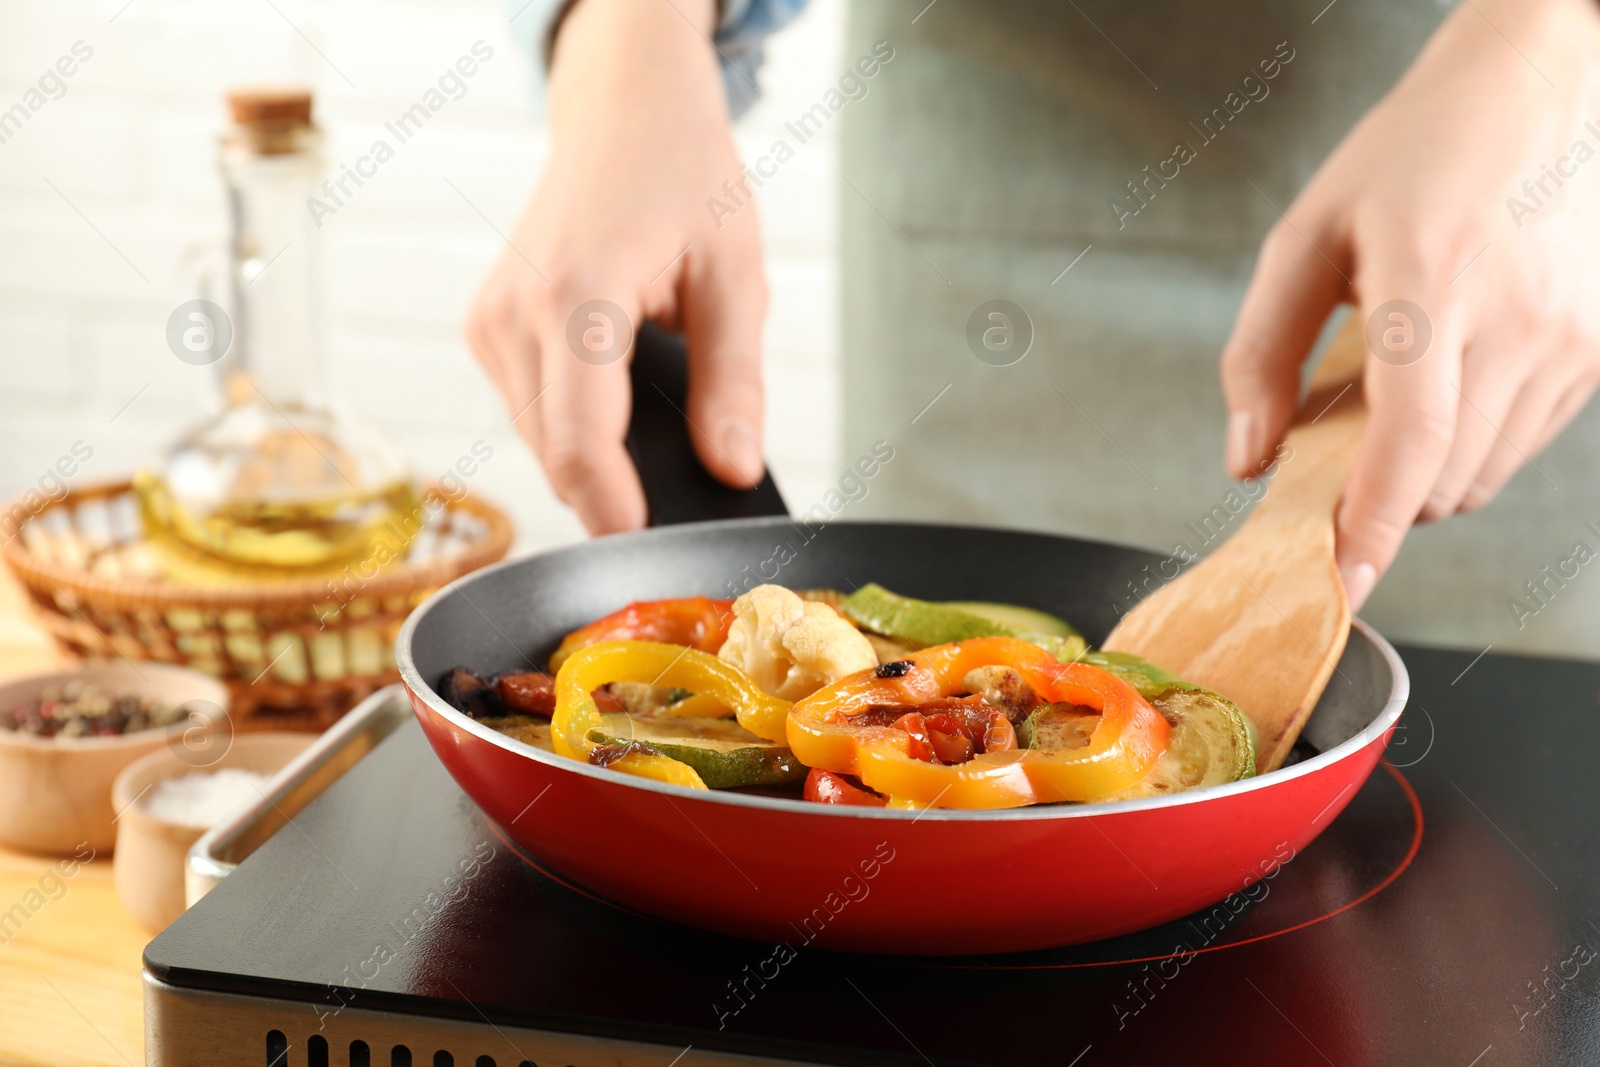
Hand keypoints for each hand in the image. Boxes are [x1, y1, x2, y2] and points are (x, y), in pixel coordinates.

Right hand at [465, 0, 767, 533]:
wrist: (623, 113)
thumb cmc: (682, 176)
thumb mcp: (737, 275)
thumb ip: (735, 381)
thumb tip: (733, 467)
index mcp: (577, 293)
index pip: (578, 441)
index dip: (613, 512)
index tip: (651, 552)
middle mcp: (514, 312)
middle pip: (556, 455)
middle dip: (616, 492)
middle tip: (686, 499)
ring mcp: (489, 323)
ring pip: (538, 441)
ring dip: (596, 457)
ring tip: (661, 425)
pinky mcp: (485, 330)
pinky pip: (530, 412)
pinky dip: (575, 425)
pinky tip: (620, 395)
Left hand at [1221, 0, 1599, 608]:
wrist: (1539, 90)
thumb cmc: (1410, 156)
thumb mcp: (1305, 236)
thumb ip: (1262, 352)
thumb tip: (1247, 457)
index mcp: (1433, 285)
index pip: (1410, 442)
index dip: (1371, 526)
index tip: (1339, 585)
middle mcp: (1517, 321)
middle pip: (1439, 479)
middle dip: (1373, 499)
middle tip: (1330, 454)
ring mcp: (1570, 341)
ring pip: (1480, 478)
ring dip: (1419, 477)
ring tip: (1389, 400)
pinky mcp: (1596, 353)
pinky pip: (1518, 447)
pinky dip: (1466, 450)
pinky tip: (1442, 389)